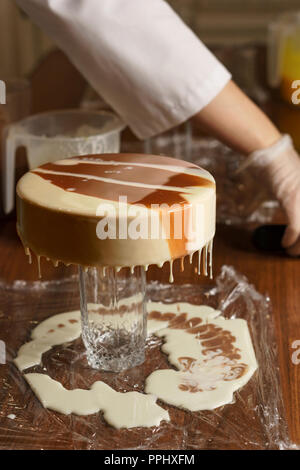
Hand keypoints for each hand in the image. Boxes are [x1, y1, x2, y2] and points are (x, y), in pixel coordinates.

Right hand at [238, 135, 299, 255]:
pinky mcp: (292, 200)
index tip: (299, 243)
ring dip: (299, 246)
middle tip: (296, 252)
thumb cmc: (272, 165)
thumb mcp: (284, 186)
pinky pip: (296, 227)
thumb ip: (285, 200)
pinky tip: (285, 244)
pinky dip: (291, 239)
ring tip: (291, 251)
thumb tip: (267, 213)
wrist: (267, 151)